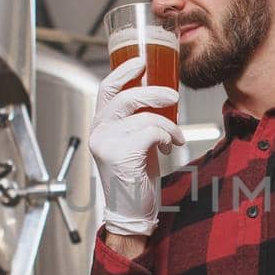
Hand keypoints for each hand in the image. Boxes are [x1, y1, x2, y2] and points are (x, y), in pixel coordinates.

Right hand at [90, 53, 184, 236]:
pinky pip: (151, 132)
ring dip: (168, 126)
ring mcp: (107, 144)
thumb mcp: (134, 142)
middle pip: (126, 97)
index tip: (141, 62)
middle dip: (155, 93)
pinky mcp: (120, 155)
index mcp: (100, 126)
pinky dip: (166, 137)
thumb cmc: (135, 178)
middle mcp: (99, 132)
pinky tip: (167, 147)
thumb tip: (158, 97)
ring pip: (145, 117)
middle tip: (174, 96)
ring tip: (175, 138)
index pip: (107, 89)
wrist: (131, 212)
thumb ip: (137, 121)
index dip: (123, 72)